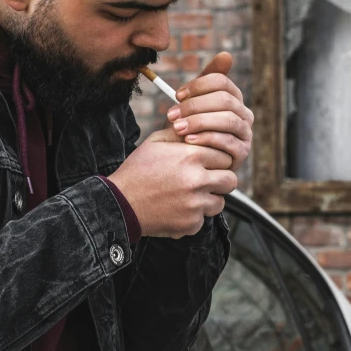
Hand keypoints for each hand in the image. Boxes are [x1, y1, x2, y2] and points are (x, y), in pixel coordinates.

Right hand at [108, 129, 236, 238]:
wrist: (120, 203)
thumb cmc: (137, 170)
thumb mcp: (155, 142)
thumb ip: (181, 134)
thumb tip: (198, 125)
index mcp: (191, 156)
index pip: (225, 156)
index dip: (216, 159)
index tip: (207, 163)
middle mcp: (197, 180)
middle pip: (230, 180)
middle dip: (220, 178)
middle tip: (206, 179)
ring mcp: (195, 204)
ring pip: (220, 201)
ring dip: (209, 198)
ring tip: (189, 194)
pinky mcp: (191, 224)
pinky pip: (204, 219)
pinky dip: (194, 215)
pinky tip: (176, 208)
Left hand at [165, 52, 252, 170]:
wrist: (189, 162)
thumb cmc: (191, 129)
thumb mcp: (193, 105)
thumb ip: (203, 82)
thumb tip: (226, 55)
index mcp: (233, 97)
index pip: (221, 81)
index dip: (198, 86)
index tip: (177, 95)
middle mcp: (244, 114)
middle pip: (224, 100)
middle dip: (195, 106)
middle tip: (171, 114)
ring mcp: (245, 133)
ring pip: (228, 120)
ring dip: (199, 122)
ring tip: (178, 128)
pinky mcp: (242, 153)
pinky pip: (228, 142)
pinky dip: (207, 139)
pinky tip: (189, 141)